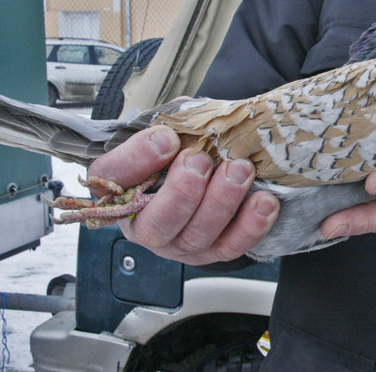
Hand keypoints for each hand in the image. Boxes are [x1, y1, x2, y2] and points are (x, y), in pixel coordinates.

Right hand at [87, 125, 279, 264]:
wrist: (212, 167)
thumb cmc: (185, 145)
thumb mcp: (174, 125)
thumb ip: (177, 123)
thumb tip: (194, 124)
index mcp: (121, 186)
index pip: (111, 176)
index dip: (136, 160)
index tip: (166, 138)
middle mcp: (144, 223)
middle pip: (154, 224)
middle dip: (181, 193)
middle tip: (201, 161)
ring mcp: (178, 244)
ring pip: (195, 237)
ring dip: (221, 203)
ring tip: (240, 170)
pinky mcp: (212, 252)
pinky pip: (230, 247)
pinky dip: (250, 226)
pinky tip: (265, 201)